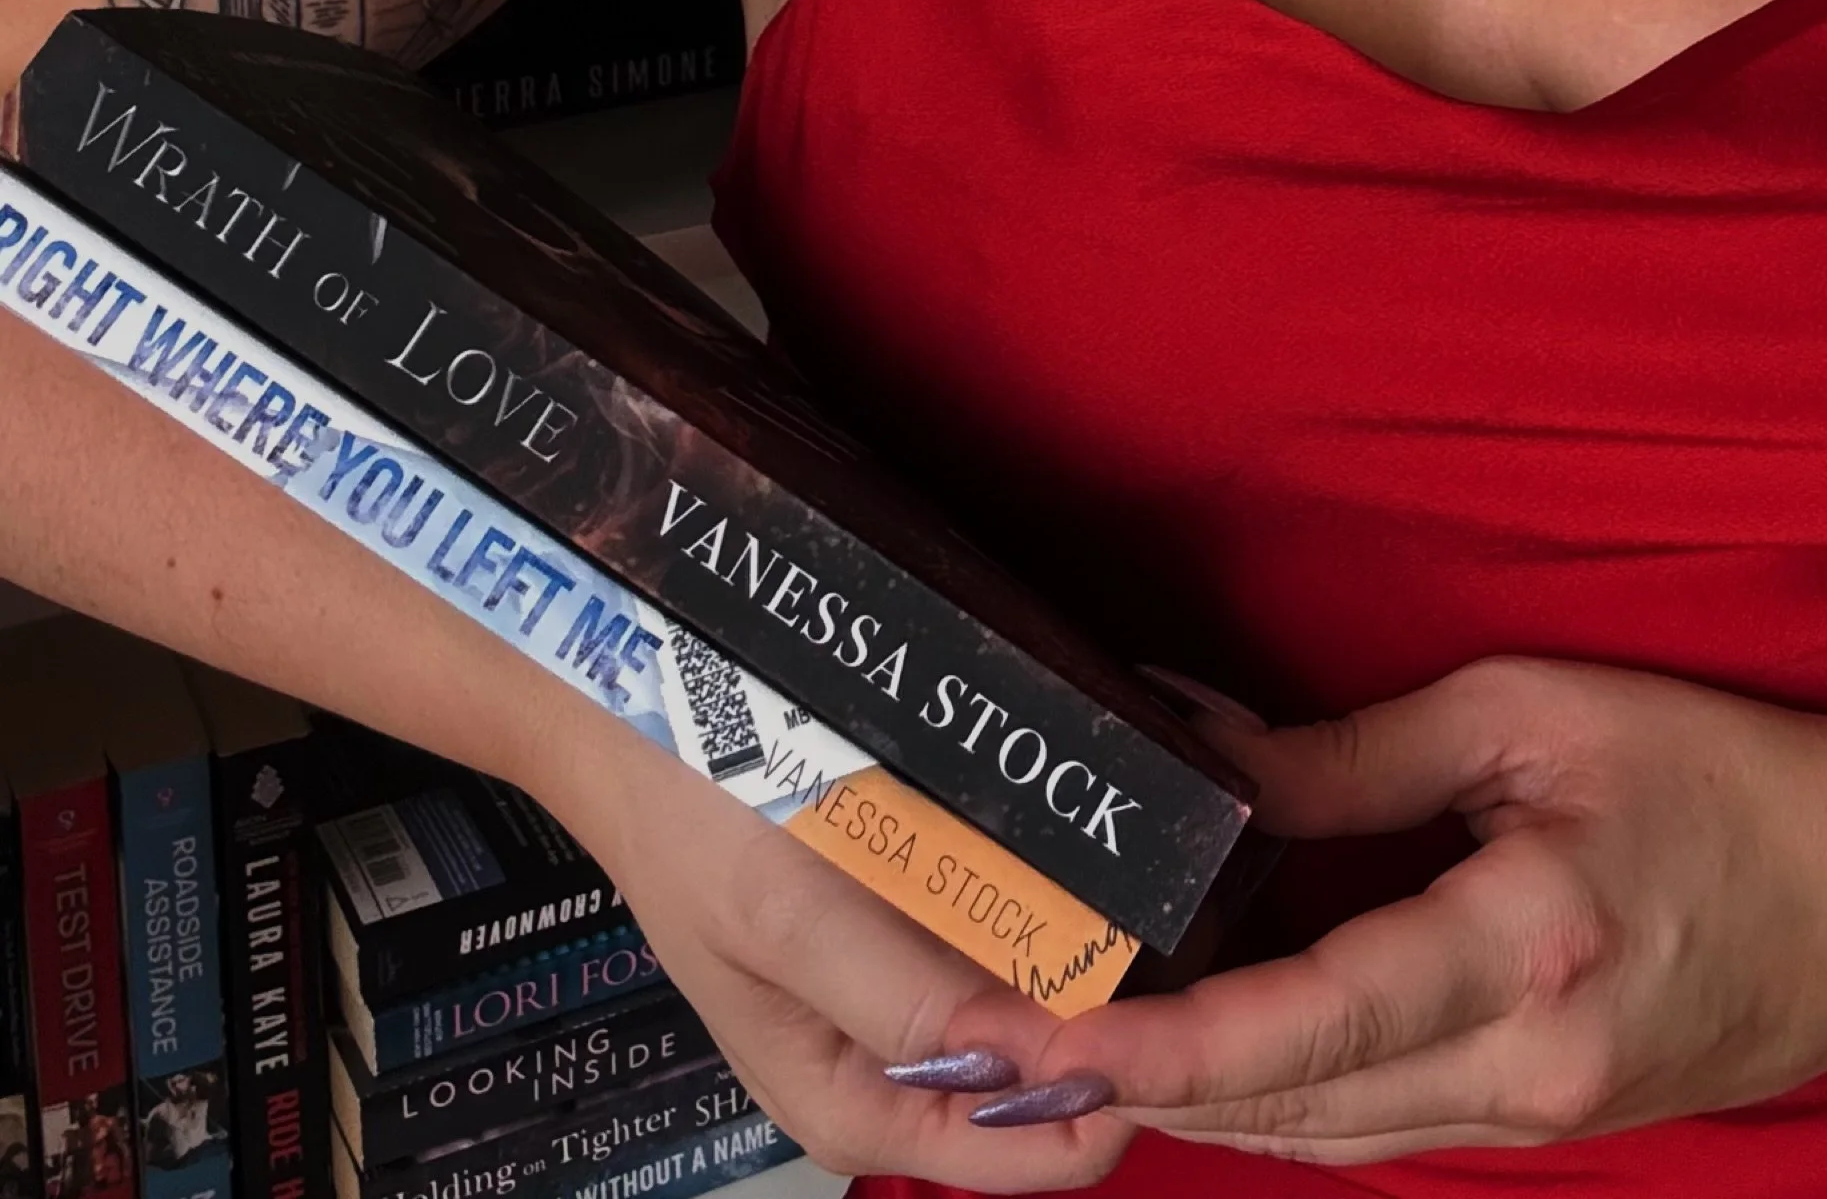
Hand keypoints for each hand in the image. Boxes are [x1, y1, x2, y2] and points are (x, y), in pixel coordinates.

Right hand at [530, 707, 1136, 1187]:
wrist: (631, 708)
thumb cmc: (692, 818)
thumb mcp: (788, 919)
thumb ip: (908, 1002)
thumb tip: (1044, 1066)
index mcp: (863, 1105)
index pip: (1039, 1143)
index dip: (1114, 1078)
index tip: (1171, 997)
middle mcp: (896, 1064)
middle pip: (1053, 1065)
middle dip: (1114, 997)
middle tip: (1169, 897)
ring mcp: (909, 983)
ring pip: (1043, 986)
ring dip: (1094, 930)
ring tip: (1142, 848)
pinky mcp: (914, 911)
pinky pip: (1011, 916)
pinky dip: (1052, 878)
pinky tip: (1082, 818)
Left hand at [957, 656, 1826, 1162]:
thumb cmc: (1717, 775)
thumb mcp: (1526, 718)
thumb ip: (1349, 758)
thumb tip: (1197, 751)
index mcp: (1517, 954)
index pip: (1295, 1026)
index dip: (1147, 1050)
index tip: (1024, 1042)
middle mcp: (1517, 1072)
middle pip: (1281, 1107)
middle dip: (1123, 1089)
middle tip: (976, 1048)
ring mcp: (1533, 1121)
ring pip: (1319, 1134)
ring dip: (1186, 1103)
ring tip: (1046, 1055)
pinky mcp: (1543, 1126)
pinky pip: (1377, 1126)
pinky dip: (1276, 1094)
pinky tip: (1195, 1053)